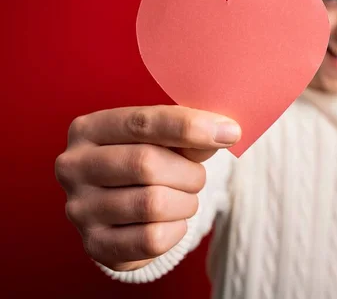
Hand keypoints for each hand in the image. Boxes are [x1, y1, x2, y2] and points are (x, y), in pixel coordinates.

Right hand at [55, 105, 240, 271]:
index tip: (230, 132)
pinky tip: (172, 220)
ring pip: (153, 204)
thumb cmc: (149, 157)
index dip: (190, 127)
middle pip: (146, 164)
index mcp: (89, 129)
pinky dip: (177, 229)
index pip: (142, 122)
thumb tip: (225, 132)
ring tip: (184, 198)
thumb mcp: (164, 138)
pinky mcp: (95, 245)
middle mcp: (74, 167)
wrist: (124, 204)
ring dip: (186, 202)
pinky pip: (152, 239)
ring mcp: (79, 209)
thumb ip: (189, 134)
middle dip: (188, 172)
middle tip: (197, 177)